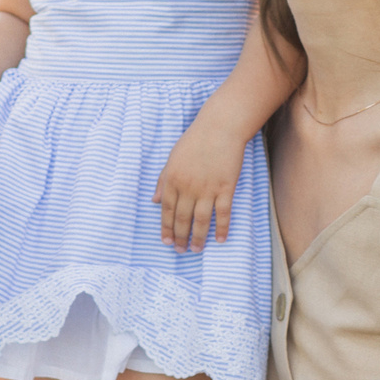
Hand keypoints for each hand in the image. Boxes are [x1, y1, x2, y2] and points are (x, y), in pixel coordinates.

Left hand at [154, 121, 243, 250]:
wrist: (219, 128)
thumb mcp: (172, 159)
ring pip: (201, 220)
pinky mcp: (225, 188)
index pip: (167, 210)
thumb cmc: (194, 141)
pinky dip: (221, 228)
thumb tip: (154, 200)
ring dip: (198, 237)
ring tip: (196, 250)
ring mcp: (207, 189)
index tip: (166, 241)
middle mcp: (188, 187)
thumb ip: (162, 181)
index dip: (166, 228)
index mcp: (172, 180)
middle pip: (183, 218)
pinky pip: (223, 213)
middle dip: (180, 237)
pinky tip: (219, 239)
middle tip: (180, 251)